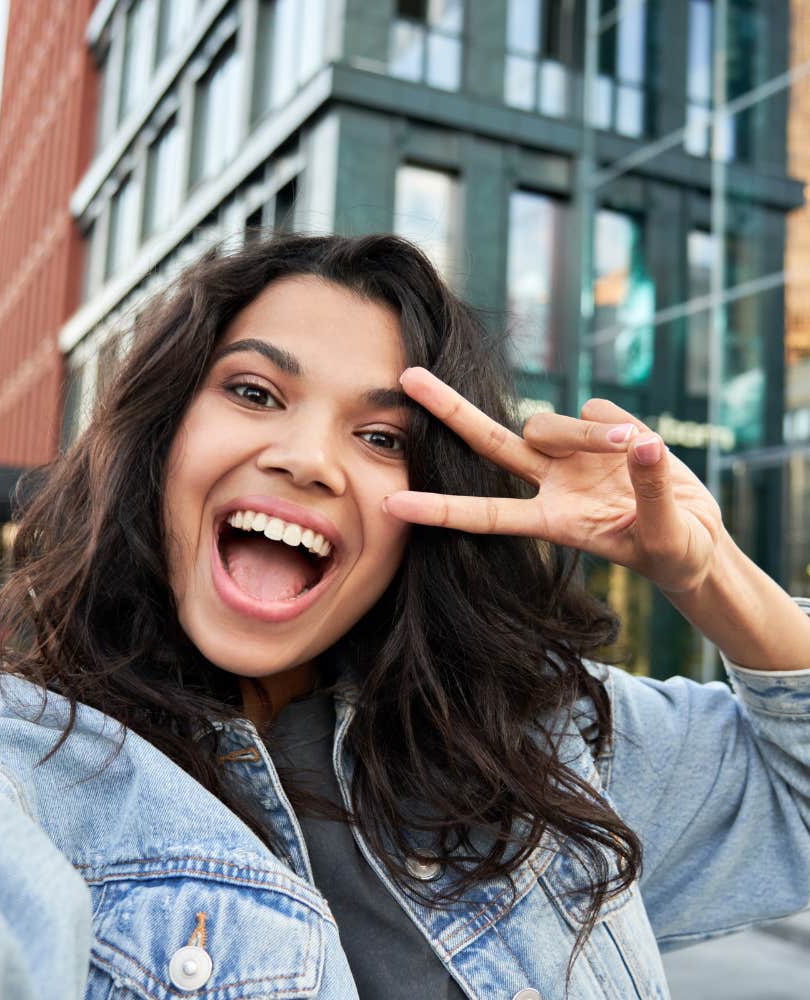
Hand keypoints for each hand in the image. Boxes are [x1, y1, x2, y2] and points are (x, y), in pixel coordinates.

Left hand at [384, 368, 726, 595]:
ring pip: (551, 422)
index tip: (390, 503)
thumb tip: (644, 444)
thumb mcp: (664, 533)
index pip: (486, 515)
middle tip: (407, 377)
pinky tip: (642, 445)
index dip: (439, 510)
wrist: (694, 536)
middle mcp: (551, 483)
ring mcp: (573, 454)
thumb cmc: (671, 549)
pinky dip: (619, 424)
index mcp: (552, 521)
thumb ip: (652, 490)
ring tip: (633, 449)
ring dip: (586, 433)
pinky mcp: (602, 427)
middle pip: (489, 442)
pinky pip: (598, 409)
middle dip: (450, 410)